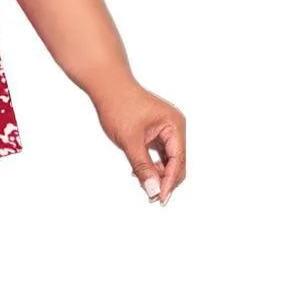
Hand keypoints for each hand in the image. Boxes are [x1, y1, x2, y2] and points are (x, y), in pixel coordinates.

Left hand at [92, 80, 185, 205]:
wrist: (105, 83)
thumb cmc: (117, 106)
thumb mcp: (129, 140)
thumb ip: (142, 166)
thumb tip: (153, 192)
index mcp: (174, 125)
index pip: (178, 160)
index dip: (169, 182)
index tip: (160, 199)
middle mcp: (174, 126)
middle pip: (176, 162)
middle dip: (165, 180)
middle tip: (152, 198)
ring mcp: (165, 128)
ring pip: (167, 159)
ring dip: (157, 174)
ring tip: (145, 189)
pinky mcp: (155, 130)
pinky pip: (158, 153)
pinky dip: (150, 164)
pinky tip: (138, 174)